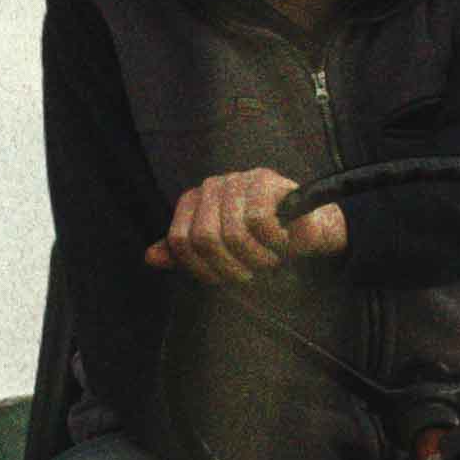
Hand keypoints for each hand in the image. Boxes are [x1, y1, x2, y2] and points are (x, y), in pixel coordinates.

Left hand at [150, 169, 348, 289]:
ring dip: (256, 257)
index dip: (201, 268)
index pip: (179, 241)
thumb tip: (149, 257)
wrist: (310, 232)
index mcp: (195, 202)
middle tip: (254, 271)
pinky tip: (283, 242)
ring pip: (232, 232)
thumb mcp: (222, 255)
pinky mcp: (264, 180)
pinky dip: (272, 242)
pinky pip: (258, 221)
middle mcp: (212, 186)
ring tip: (271, 258)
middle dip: (231, 267)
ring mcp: (237, 180)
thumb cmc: (264, 246)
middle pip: (204, 238)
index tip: (225, 279)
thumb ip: (187, 255)